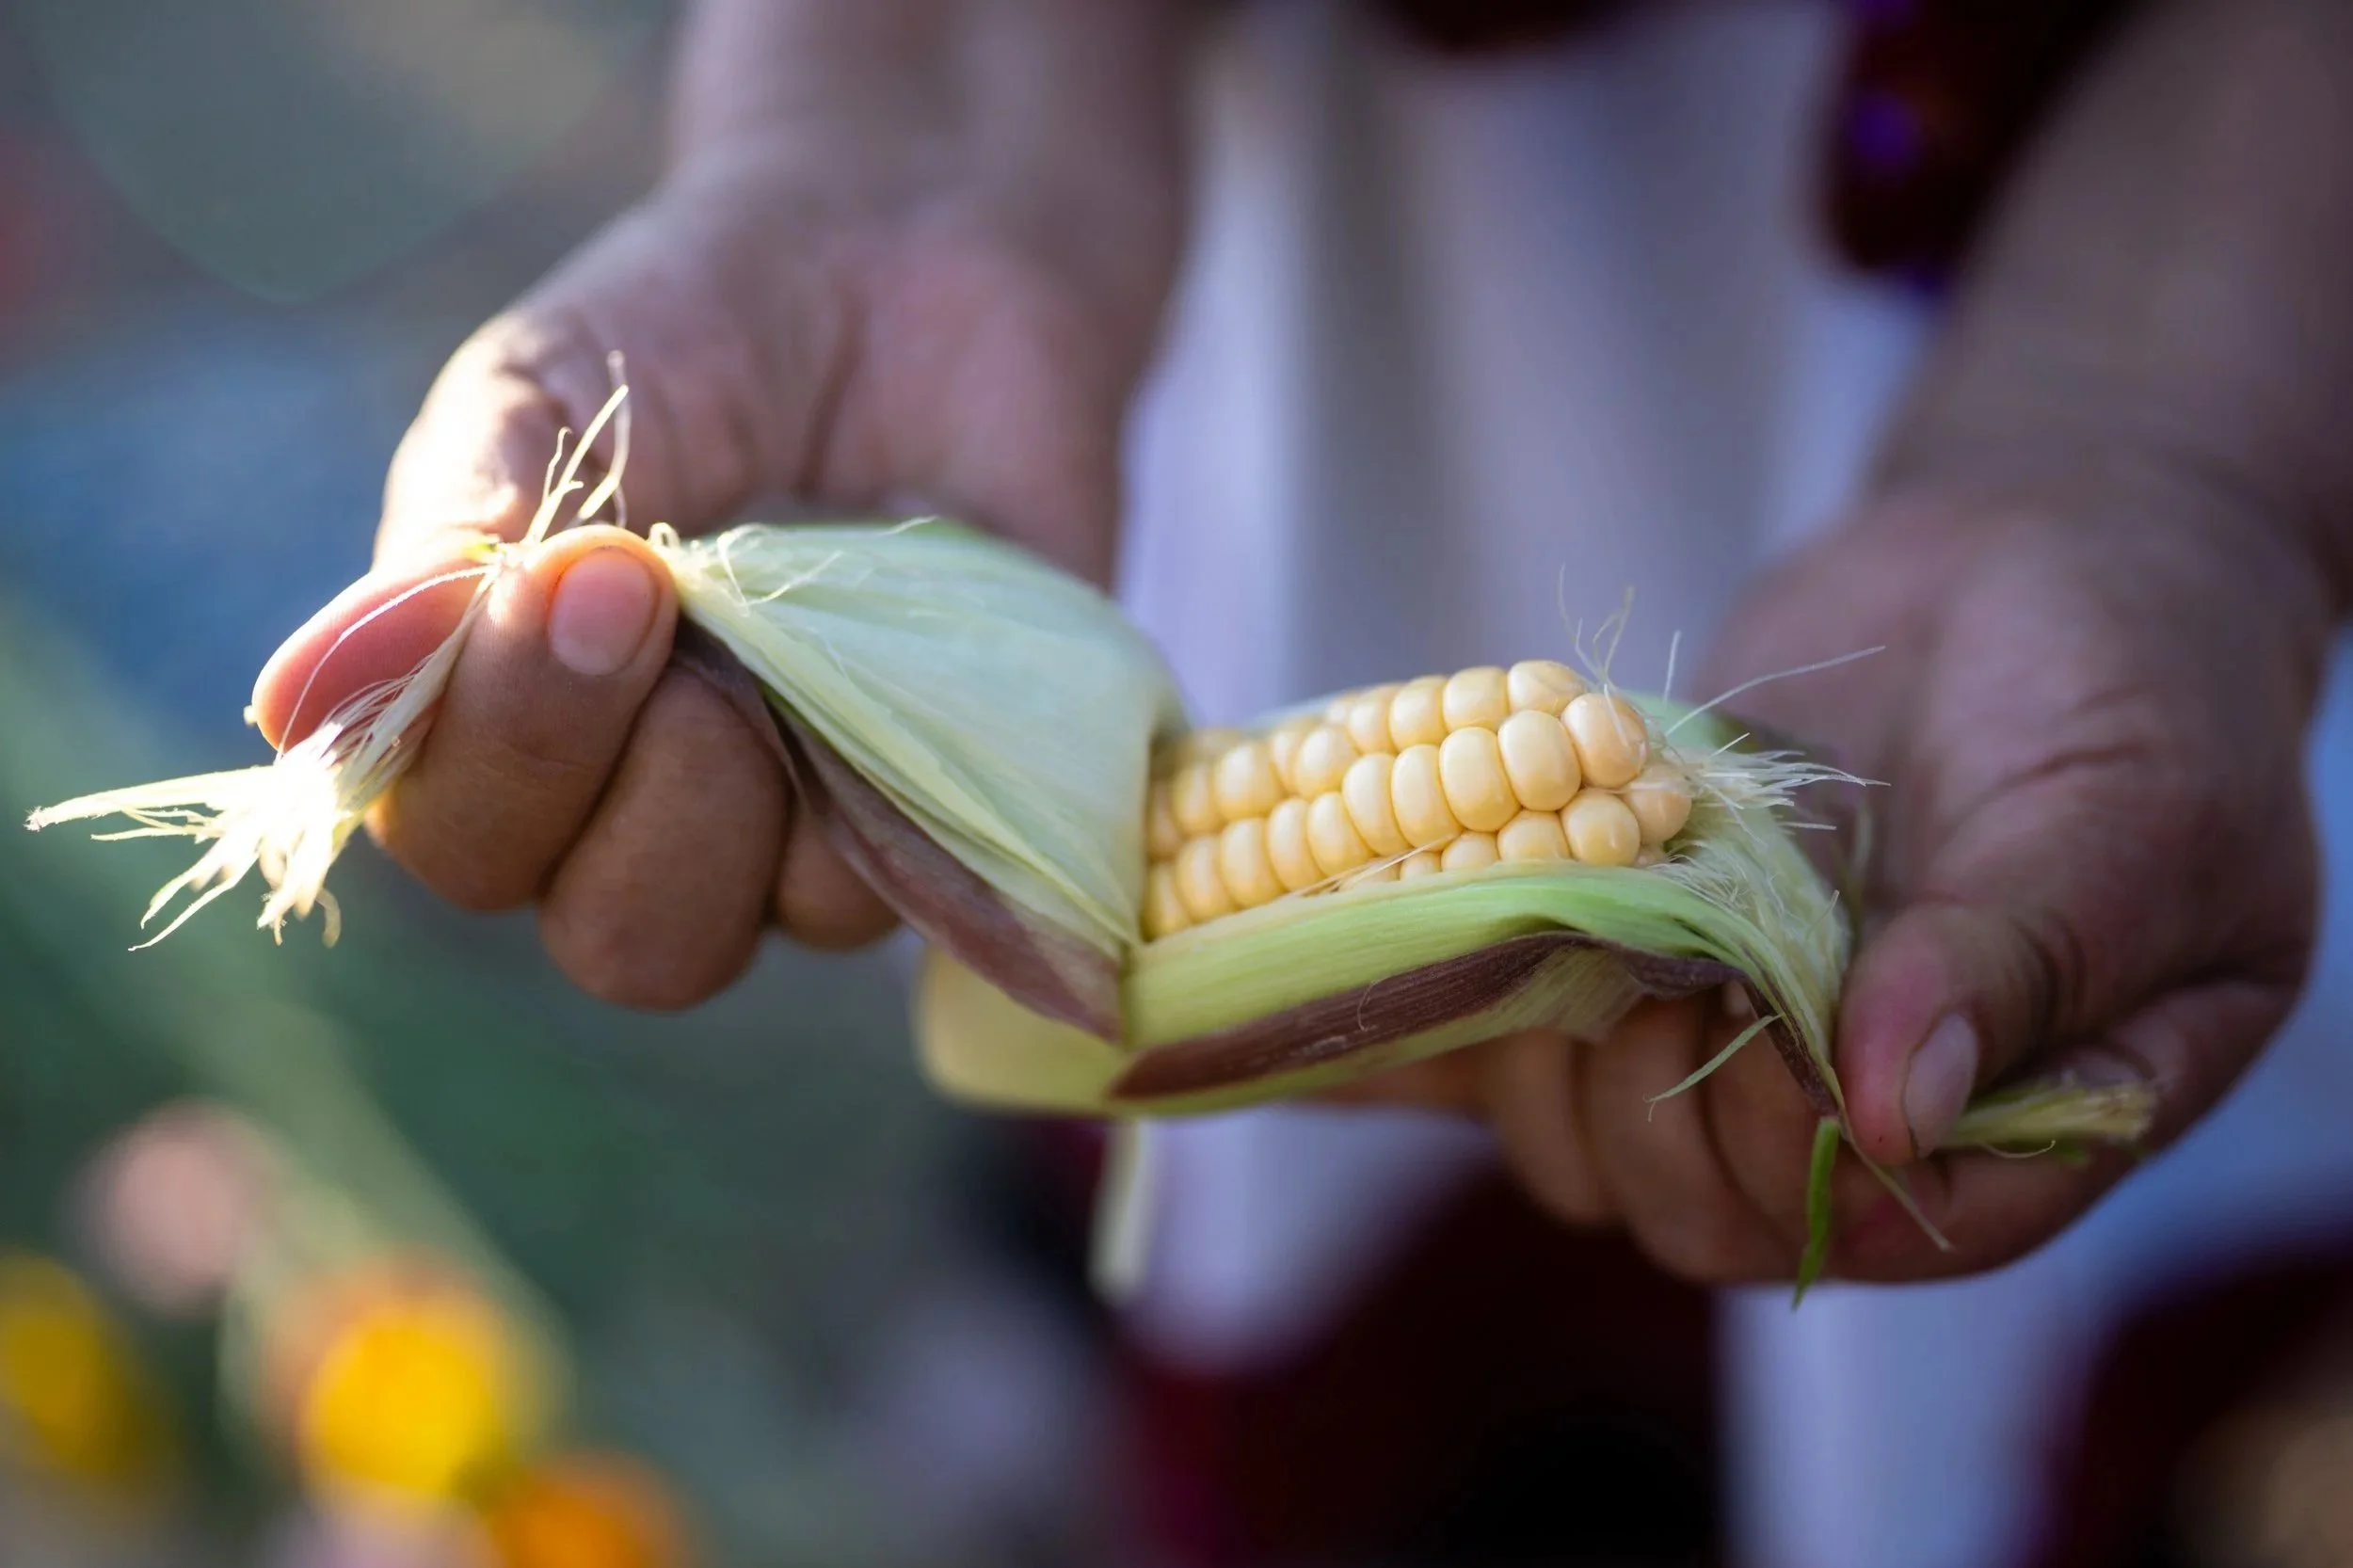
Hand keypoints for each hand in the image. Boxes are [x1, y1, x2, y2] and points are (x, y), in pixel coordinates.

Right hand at [245, 0, 1183, 1007]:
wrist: (901, 266)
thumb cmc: (687, 338)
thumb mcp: (537, 397)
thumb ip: (445, 547)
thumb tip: (291, 706)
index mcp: (512, 734)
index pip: (459, 840)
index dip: (496, 745)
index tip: (566, 569)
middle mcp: (650, 819)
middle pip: (617, 940)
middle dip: (616, 776)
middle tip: (651, 590)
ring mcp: (801, 832)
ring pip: (765, 927)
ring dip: (750, 773)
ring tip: (786, 612)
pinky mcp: (936, 813)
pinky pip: (906, 874)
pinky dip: (889, 762)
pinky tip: (898, 638)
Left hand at [1339, 477, 2329, 1284]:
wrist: (2018, 565)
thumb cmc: (2129, 688)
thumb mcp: (2117, 815)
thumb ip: (2016, 961)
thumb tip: (1891, 1115)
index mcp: (2030, 1121)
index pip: (1896, 1229)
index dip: (1816, 1158)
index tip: (1785, 1031)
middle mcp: (1865, 1113)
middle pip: (1715, 1213)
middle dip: (1675, 1107)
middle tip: (1683, 964)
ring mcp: (1735, 1042)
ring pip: (1593, 1151)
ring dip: (1560, 1057)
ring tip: (1585, 925)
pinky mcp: (1629, 964)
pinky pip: (1515, 1042)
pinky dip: (1430, 1018)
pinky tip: (1367, 972)